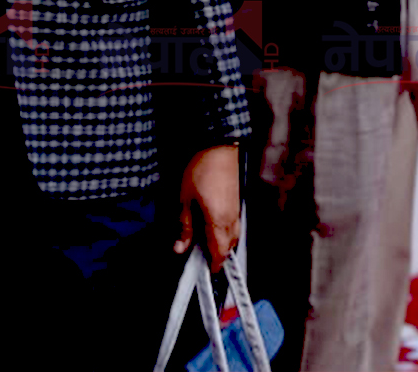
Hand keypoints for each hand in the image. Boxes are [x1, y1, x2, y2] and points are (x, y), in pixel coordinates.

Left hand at [175, 144, 242, 270]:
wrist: (219, 146)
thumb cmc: (201, 170)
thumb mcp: (185, 199)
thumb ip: (185, 226)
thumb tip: (180, 248)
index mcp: (218, 222)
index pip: (219, 252)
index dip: (214, 264)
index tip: (207, 270)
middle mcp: (231, 219)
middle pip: (229, 246)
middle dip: (219, 256)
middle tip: (204, 259)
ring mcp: (236, 209)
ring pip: (235, 235)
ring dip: (224, 243)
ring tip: (208, 242)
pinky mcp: (237, 201)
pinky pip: (235, 224)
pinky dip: (227, 231)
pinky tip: (215, 225)